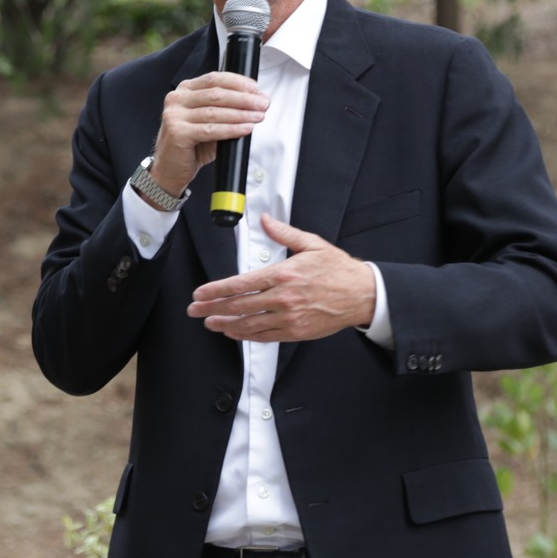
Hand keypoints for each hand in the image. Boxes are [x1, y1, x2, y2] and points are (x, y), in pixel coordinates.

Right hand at [145, 71, 265, 201]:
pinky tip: (245, 129)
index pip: (214, 79)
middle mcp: (177, 99)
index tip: (256, 89)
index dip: (237, 82)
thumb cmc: (192, 145)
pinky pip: (210, 130)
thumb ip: (226, 109)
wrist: (171, 168)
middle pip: (216, 94)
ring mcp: (174, 115)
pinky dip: (231, 129)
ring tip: (257, 116)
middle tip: (262, 103)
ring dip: (241, 114)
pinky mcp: (177, 133)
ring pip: (214, 112)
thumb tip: (255, 102)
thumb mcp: (209, 121)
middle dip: (244, 98)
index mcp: (185, 90)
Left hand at [187, 215, 376, 341]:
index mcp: (283, 274)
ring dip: (225, 324)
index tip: (200, 293)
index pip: (240, 284)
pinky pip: (264, 336)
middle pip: (238, 305)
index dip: (216, 290)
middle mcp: (282, 298)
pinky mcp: (295, 331)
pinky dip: (246, 336)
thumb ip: (284, 233)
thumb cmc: (338, 269)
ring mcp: (288, 317)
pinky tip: (233, 333)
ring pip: (248, 324)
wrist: (362, 294)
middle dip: (212, 308)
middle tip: (194, 310)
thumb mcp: (312, 244)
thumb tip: (266, 220)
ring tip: (209, 323)